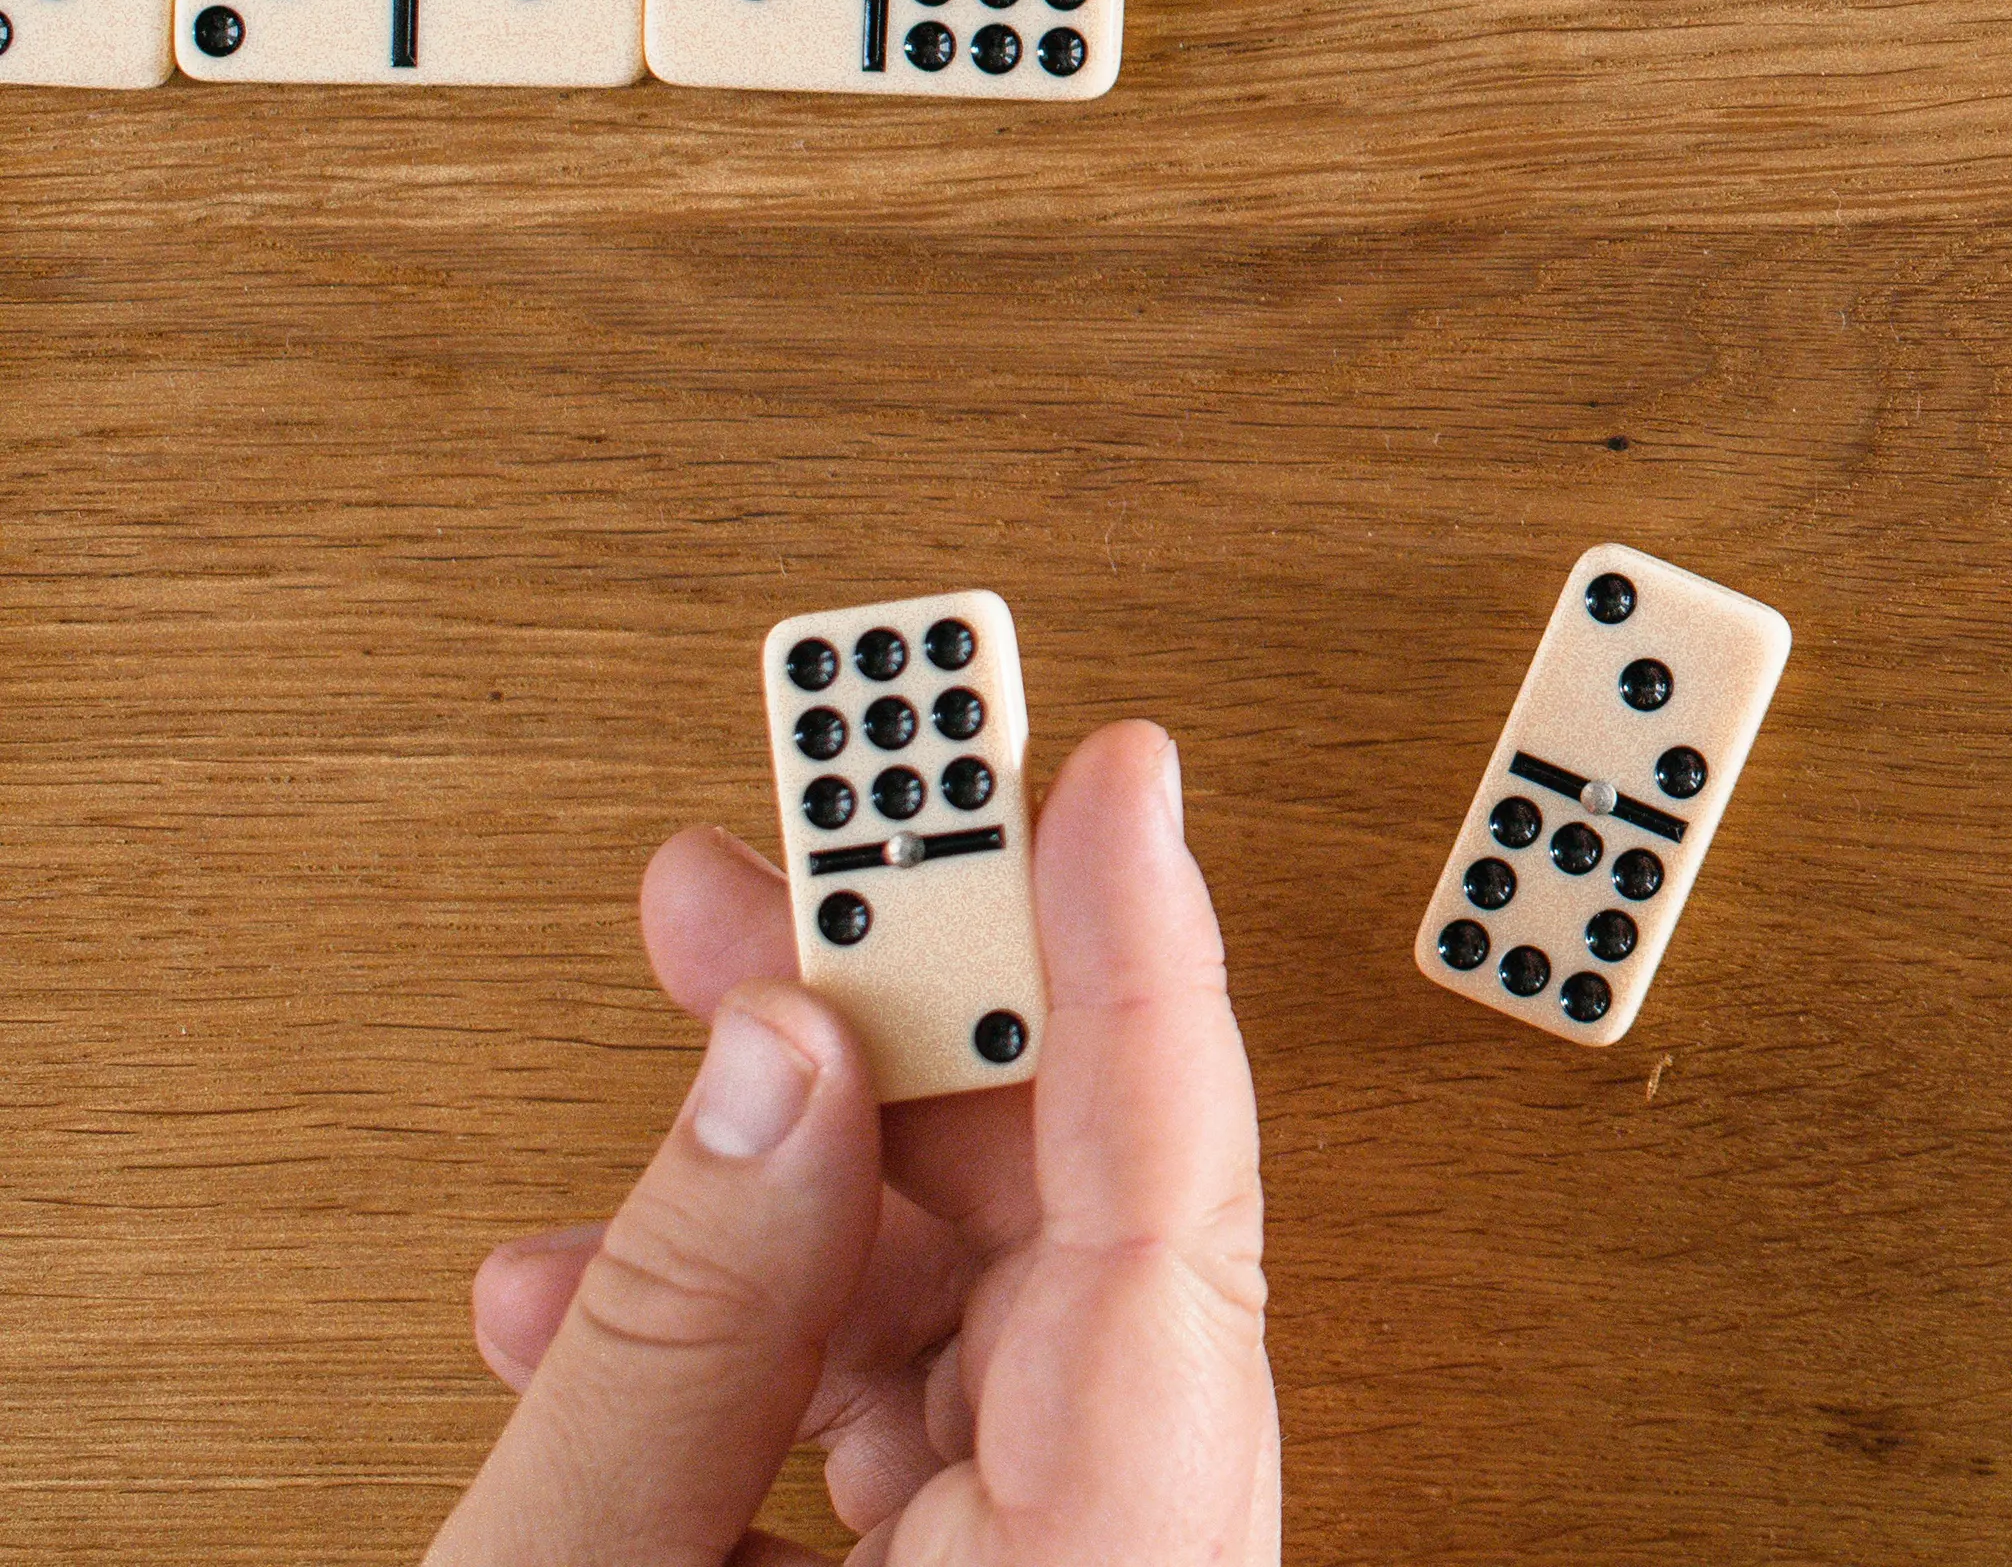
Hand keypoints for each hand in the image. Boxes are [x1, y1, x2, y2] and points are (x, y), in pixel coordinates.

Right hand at [427, 721, 1277, 1566]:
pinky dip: (763, 1351)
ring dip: (800, 1189)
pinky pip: (914, 1440)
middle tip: (788, 876)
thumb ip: (686, 1339)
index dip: (1131, 965)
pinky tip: (588, 1295)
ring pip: (980, 1322)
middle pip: (1076, 1233)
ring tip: (665, 1059)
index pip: (1170, 1211)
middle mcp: (1130, 1566)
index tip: (1110, 777)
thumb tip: (778, 1057)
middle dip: (914, 1033)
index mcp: (1114, 1563)